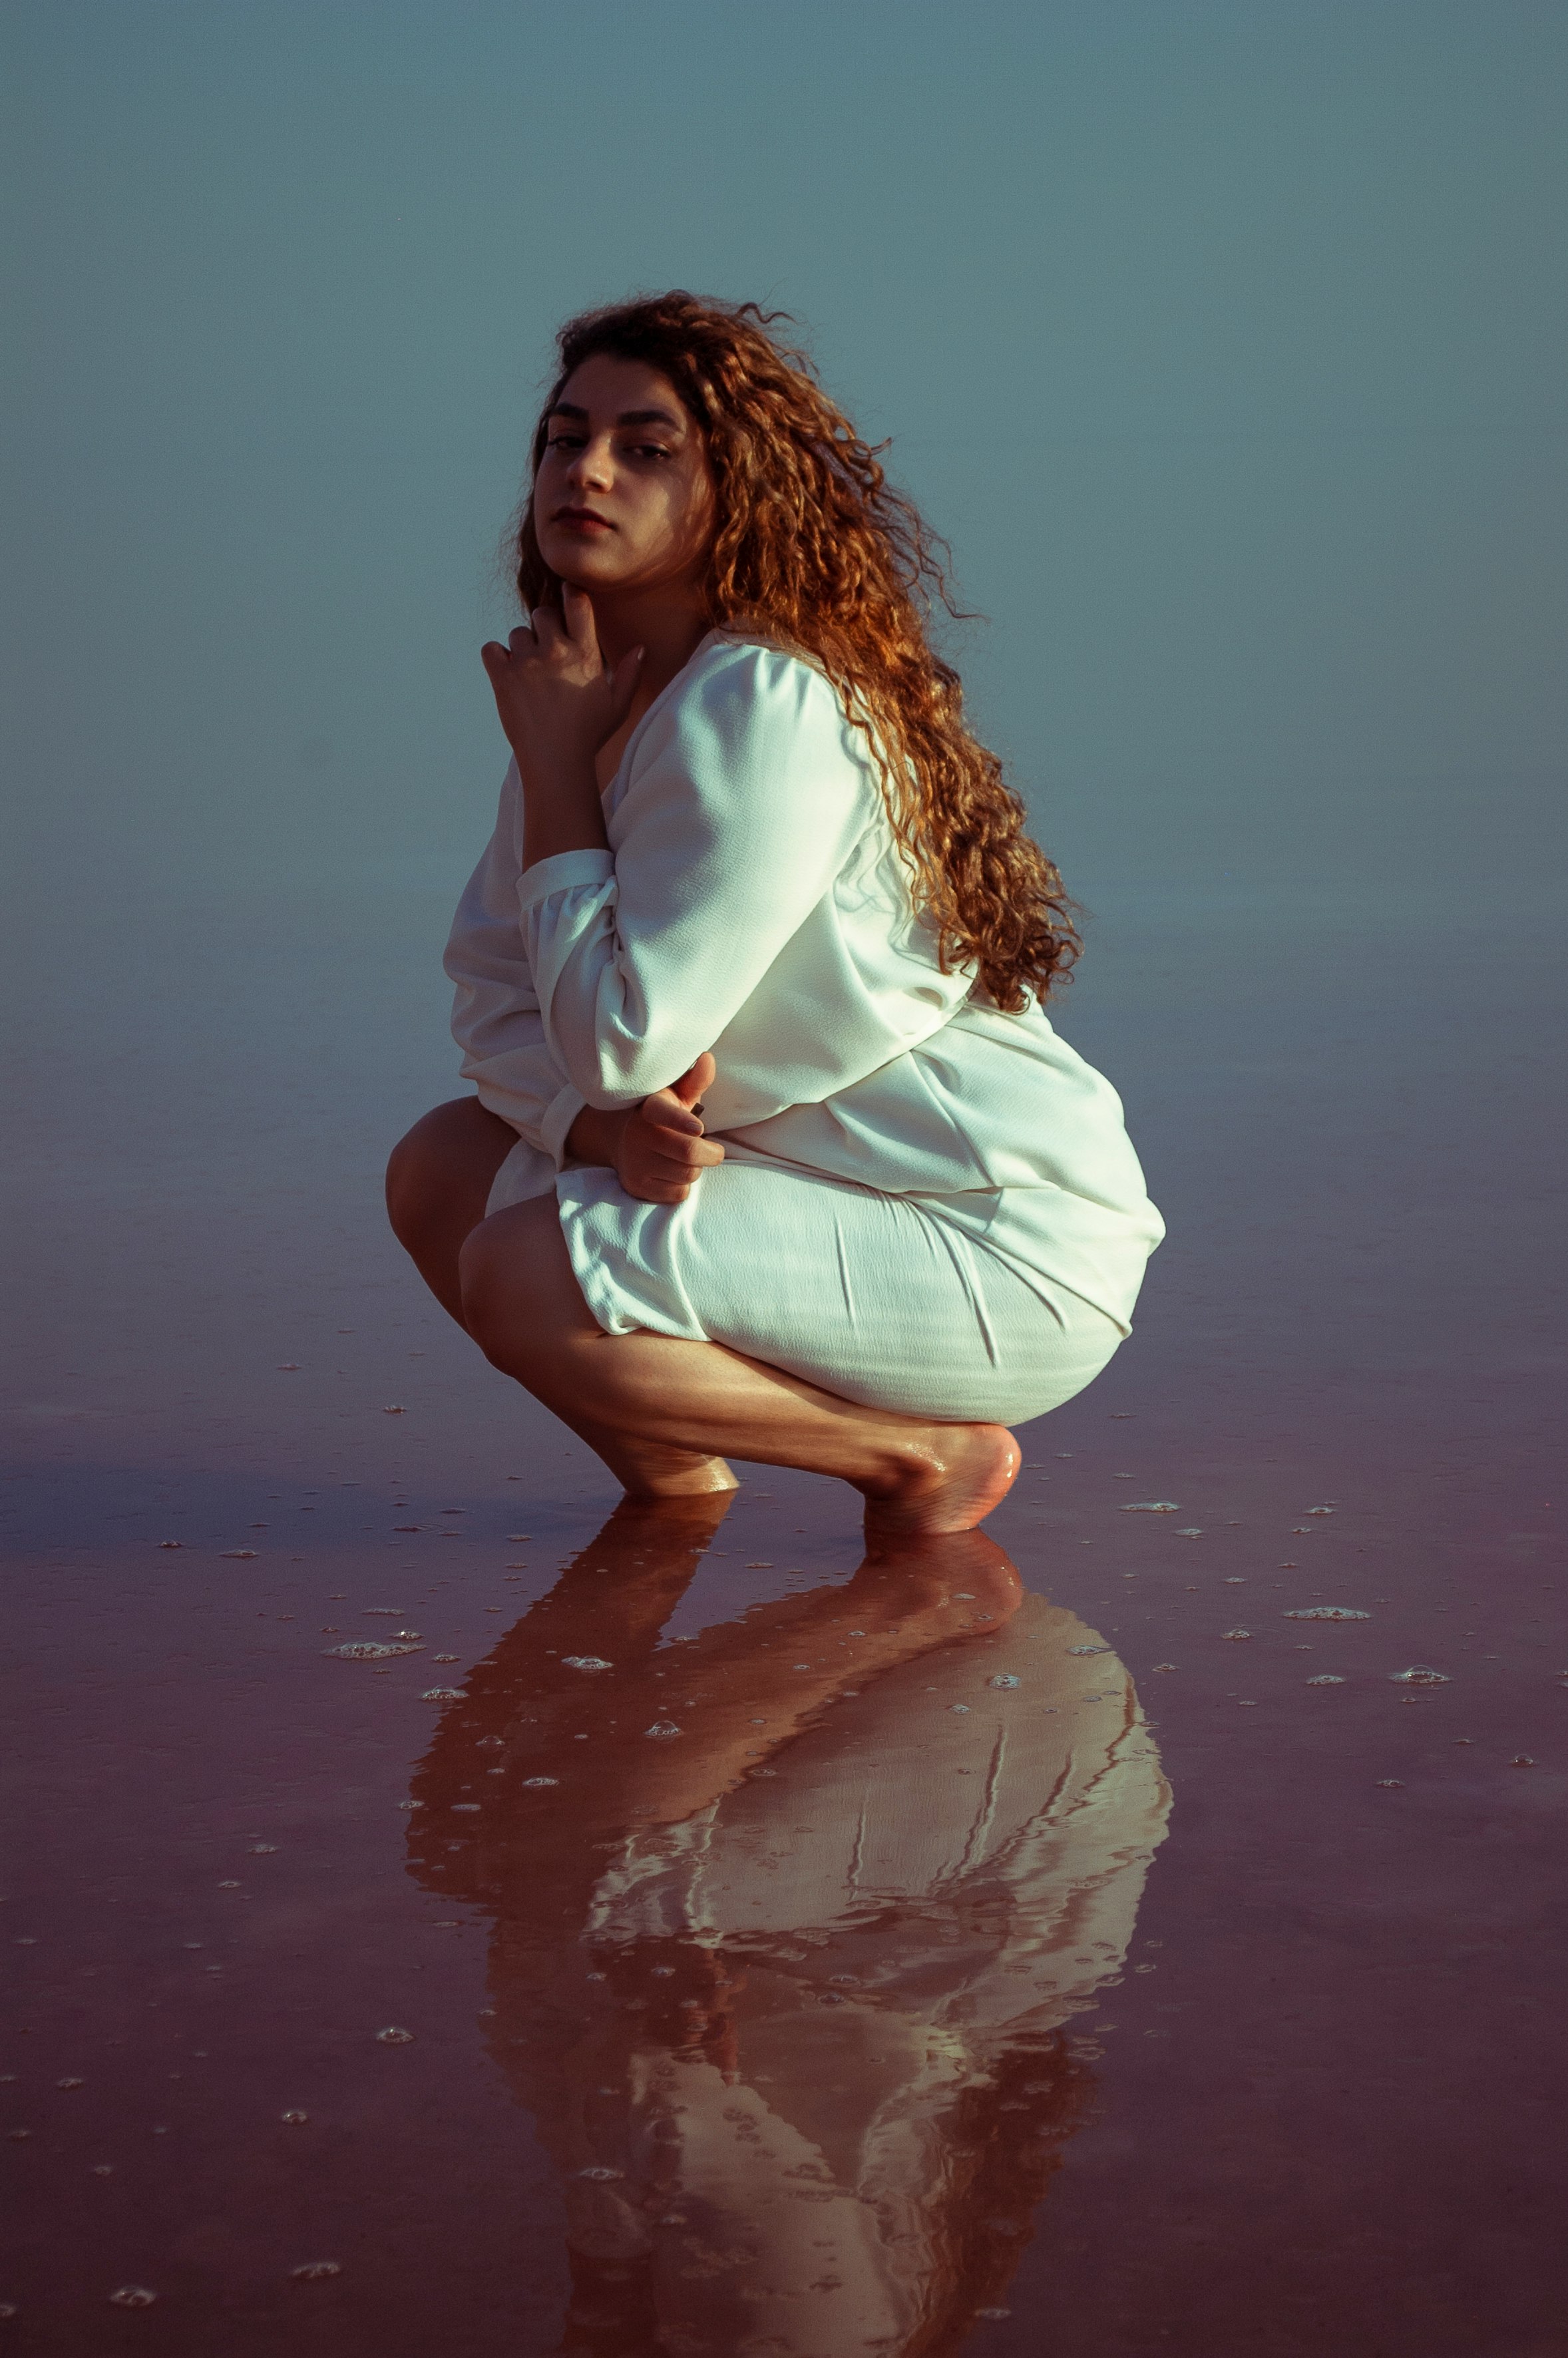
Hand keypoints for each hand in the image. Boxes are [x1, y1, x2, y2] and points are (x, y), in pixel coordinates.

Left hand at [480, 584, 643, 857]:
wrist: (556, 762)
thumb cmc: (589, 735)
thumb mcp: (618, 706)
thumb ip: (629, 674)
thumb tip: (640, 649)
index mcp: (586, 654)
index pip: (578, 603)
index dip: (570, 594)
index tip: (566, 599)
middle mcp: (556, 652)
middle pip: (542, 613)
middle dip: (543, 626)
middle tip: (547, 651)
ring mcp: (527, 663)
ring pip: (517, 633)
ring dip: (521, 647)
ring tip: (530, 672)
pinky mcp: (503, 677)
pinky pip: (491, 649)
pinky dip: (496, 658)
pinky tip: (507, 673)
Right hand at [568, 1054, 724, 1204]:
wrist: (621, 1142)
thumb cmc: (662, 1117)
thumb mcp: (676, 1096)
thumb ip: (694, 1081)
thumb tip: (707, 1058)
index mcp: (649, 1109)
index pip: (663, 1113)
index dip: (681, 1121)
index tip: (698, 1127)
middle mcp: (638, 1135)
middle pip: (689, 1153)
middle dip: (712, 1154)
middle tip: (715, 1151)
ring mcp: (635, 1163)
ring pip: (687, 1174)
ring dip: (696, 1169)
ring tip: (686, 1159)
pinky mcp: (637, 1186)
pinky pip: (678, 1193)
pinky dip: (684, 1185)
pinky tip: (673, 1173)